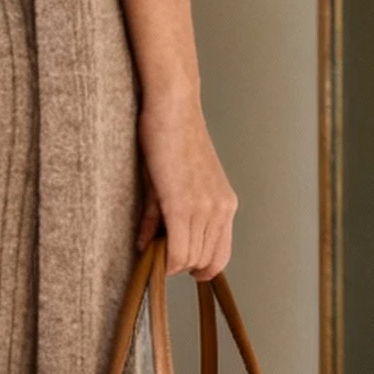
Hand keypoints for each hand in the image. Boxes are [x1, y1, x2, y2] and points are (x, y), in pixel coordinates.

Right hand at [134, 86, 236, 278]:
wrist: (173, 107)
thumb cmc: (171, 138)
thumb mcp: (171, 183)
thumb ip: (162, 218)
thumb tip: (148, 246)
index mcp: (225, 205)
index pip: (219, 256)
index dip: (197, 267)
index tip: (176, 261)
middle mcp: (221, 209)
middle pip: (205, 263)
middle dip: (180, 265)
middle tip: (157, 252)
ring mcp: (204, 209)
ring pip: (189, 259)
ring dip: (168, 260)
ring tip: (150, 241)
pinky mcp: (181, 206)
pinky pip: (177, 250)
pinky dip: (162, 258)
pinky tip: (147, 247)